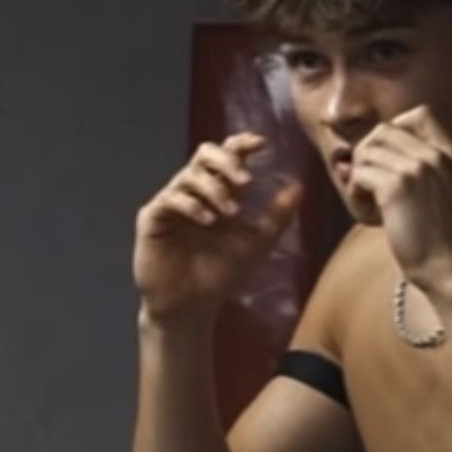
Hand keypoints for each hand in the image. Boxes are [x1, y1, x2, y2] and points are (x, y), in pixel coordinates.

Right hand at [134, 133, 303, 321]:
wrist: (191, 307)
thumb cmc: (218, 276)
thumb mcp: (254, 245)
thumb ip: (275, 218)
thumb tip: (298, 187)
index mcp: (219, 191)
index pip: (229, 155)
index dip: (243, 144)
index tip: (263, 144)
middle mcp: (195, 190)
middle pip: (206, 153)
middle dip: (227, 161)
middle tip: (245, 180)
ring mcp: (172, 201)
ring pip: (190, 175)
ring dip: (214, 188)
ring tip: (230, 212)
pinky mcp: (153, 217)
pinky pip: (172, 198)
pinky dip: (192, 205)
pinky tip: (208, 220)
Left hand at [347, 106, 451, 289]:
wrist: (446, 268)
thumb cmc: (435, 240)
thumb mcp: (431, 196)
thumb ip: (404, 172)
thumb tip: (345, 161)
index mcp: (447, 154)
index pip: (419, 114)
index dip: (394, 132)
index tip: (389, 163)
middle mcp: (433, 155)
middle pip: (382, 132)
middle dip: (367, 157)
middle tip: (369, 188)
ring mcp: (416, 168)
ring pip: (366, 151)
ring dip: (359, 177)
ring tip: (368, 204)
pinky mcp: (397, 187)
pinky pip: (359, 175)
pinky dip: (355, 194)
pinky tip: (368, 214)